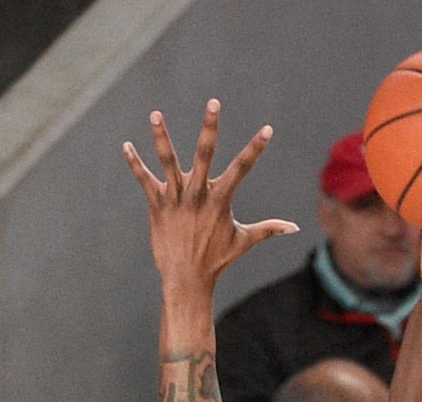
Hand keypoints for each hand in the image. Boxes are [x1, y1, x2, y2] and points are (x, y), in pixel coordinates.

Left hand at [122, 101, 298, 289]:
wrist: (187, 280)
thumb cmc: (217, 260)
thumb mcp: (244, 241)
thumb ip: (269, 229)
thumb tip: (295, 228)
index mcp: (220, 200)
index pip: (242, 169)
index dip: (256, 148)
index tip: (268, 129)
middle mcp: (198, 195)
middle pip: (205, 154)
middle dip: (210, 128)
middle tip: (214, 102)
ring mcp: (176, 199)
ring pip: (168, 162)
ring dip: (162, 138)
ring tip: (156, 115)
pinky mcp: (157, 205)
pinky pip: (144, 180)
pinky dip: (135, 163)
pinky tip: (126, 146)